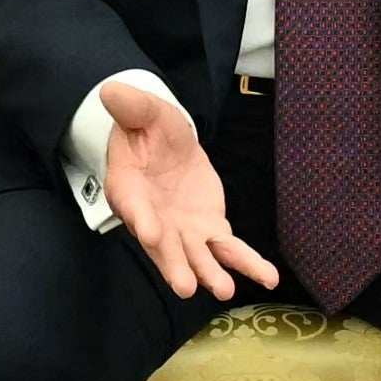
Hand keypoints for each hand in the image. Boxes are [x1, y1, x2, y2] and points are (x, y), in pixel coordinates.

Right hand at [94, 78, 280, 302]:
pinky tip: (269, 277)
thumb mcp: (143, 111)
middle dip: (175, 266)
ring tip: (225, 289)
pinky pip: (230, 250)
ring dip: (210, 273)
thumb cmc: (148, 129)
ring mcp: (182, 230)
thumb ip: (131, 106)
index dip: (141, 220)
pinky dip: (248, 264)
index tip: (149, 232)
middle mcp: (153, 219)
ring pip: (196, 256)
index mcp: (129, 189)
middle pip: (163, 246)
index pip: (134, 207)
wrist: (167, 143)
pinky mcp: (210, 230)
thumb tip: (111, 90)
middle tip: (185, 287)